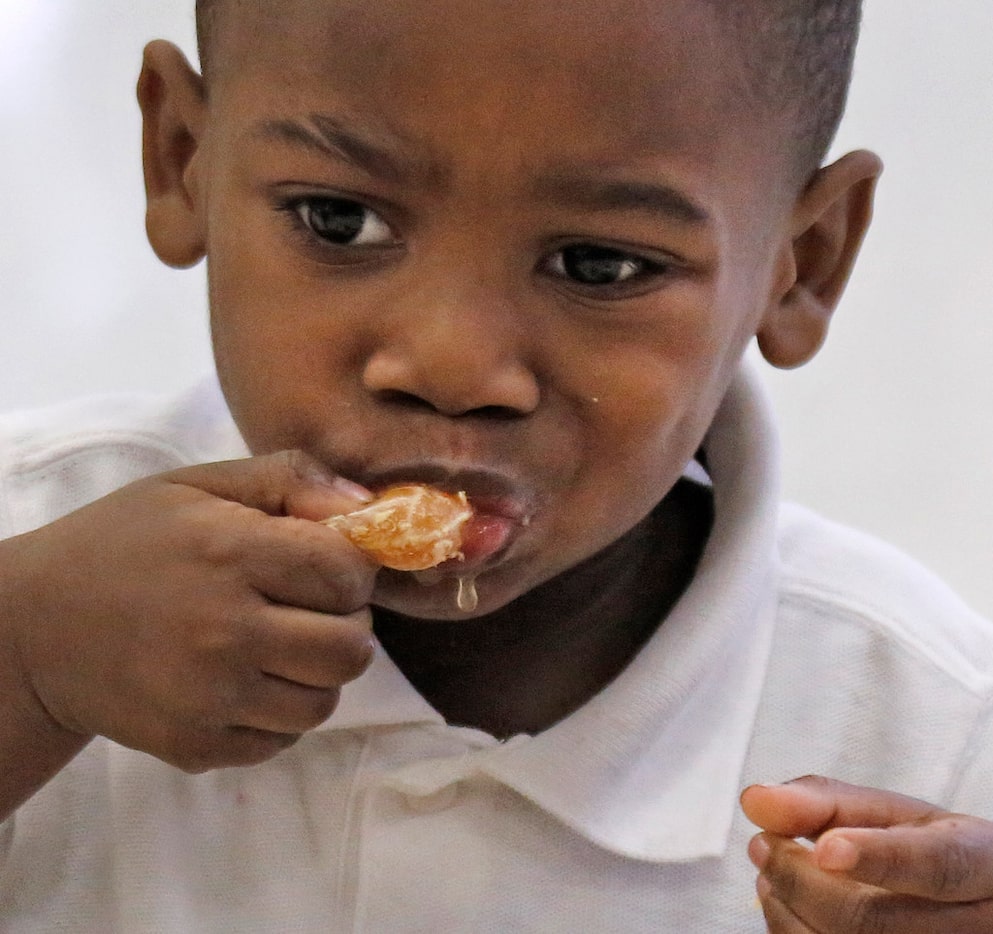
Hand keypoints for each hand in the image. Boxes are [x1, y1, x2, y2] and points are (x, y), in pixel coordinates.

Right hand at [1, 450, 377, 773]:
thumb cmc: (126, 543)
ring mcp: (208, 698)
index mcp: (229, 554)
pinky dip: (278, 713)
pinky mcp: (194, 746)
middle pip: (351, 650)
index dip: (353, 571)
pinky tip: (247, 680)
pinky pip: (281, 741)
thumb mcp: (198, 486)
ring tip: (281, 645)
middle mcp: (223, 632)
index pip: (346, 575)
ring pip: (324, 704)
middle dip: (348, 626)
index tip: (328, 568)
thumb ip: (289, 480)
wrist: (36, 628)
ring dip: (318, 674)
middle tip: (314, 610)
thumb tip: (367, 506)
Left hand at [741, 775, 992, 932]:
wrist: (968, 908)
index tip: (825, 849)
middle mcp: (979, 925)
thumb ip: (823, 802)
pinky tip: (785, 909)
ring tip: (770, 876)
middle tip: (761, 844)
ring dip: (788, 912)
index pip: (935, 865)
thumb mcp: (891, 815)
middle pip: (874, 918)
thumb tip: (755, 801)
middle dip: (799, 879)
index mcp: (981, 863)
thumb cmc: (923, 853)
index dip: (878, 858)